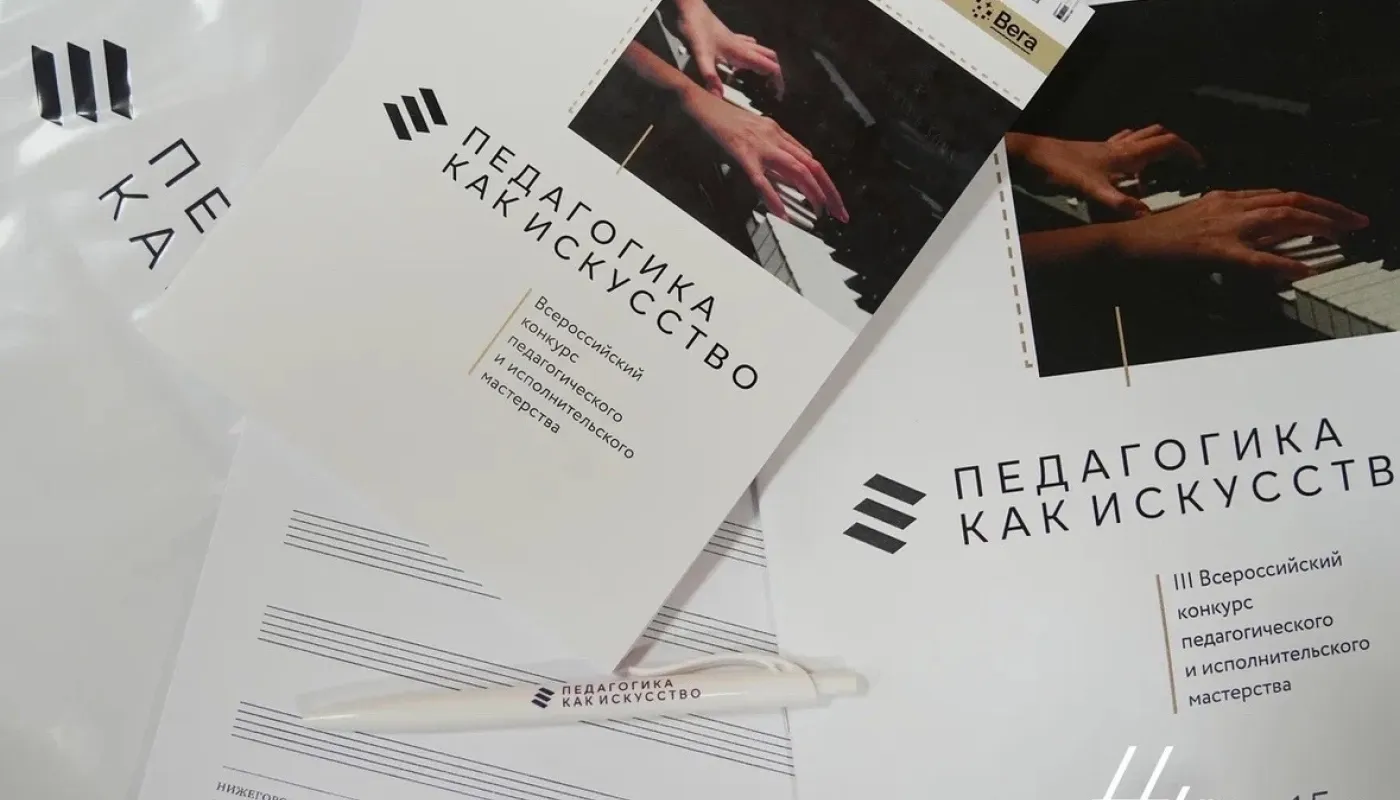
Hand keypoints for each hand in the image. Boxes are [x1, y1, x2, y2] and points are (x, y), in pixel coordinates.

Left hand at [675, 0, 784, 97]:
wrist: (690, 9)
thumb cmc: (696, 29)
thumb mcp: (701, 55)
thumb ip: (710, 76)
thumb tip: (719, 96)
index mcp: (741, 52)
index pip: (768, 65)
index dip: (776, 80)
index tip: (778, 95)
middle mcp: (742, 46)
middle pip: (768, 57)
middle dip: (774, 72)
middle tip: (773, 88)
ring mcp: (736, 40)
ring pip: (759, 51)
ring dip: (765, 63)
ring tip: (761, 79)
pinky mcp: (728, 37)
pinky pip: (747, 46)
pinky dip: (751, 55)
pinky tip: (743, 64)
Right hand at [681, 88, 847, 222]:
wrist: (699, 100)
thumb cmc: (720, 117)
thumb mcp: (752, 133)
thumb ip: (769, 151)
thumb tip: (786, 173)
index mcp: (778, 133)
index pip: (811, 161)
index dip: (826, 183)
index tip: (834, 203)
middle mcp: (775, 136)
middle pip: (812, 166)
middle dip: (830, 192)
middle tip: (841, 214)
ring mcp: (759, 144)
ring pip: (795, 170)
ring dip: (812, 193)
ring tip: (821, 213)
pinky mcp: (741, 152)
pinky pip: (761, 178)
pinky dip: (773, 197)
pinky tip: (782, 213)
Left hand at [1008, 126, 1203, 217]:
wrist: (1036, 155)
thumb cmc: (1063, 169)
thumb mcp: (1091, 190)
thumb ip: (1119, 202)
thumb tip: (1146, 216)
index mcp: (1128, 154)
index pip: (1168, 144)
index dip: (1188, 153)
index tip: (1200, 166)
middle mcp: (1122, 146)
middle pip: (1159, 136)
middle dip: (1177, 148)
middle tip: (1186, 165)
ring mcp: (1108, 147)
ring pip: (1141, 138)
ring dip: (1155, 149)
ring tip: (1160, 172)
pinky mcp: (1096, 151)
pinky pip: (1122, 145)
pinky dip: (1133, 152)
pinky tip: (1128, 170)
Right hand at [1112, 189, 1368, 275]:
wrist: (1122, 243)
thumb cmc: (1152, 239)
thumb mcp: (1195, 226)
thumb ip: (1226, 229)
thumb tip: (1255, 242)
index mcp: (1224, 198)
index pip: (1279, 195)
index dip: (1312, 203)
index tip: (1334, 213)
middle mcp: (1228, 205)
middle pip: (1290, 200)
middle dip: (1329, 210)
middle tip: (1356, 221)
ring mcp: (1222, 226)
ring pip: (1282, 219)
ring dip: (1318, 226)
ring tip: (1343, 236)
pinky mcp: (1213, 250)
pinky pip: (1256, 258)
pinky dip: (1283, 263)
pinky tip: (1303, 268)